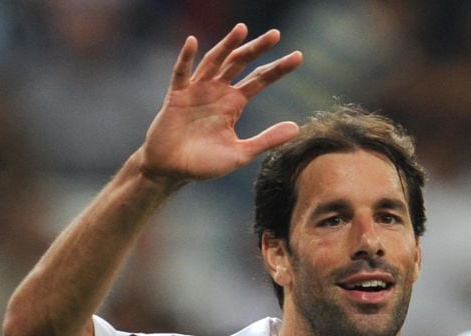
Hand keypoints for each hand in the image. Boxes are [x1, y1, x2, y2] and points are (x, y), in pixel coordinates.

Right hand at [138, 23, 302, 184]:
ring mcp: (197, 91)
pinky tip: (192, 41)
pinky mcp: (176, 96)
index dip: (278, 68)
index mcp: (234, 103)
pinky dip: (186, 57)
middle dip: (257, 49)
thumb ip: (267, 140)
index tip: (298, 57)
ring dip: (227, 44)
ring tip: (242, 28)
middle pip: (240, 63)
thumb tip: (298, 128)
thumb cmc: (205, 163)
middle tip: (276, 34)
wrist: (172, 171)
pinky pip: (181, 73)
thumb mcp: (241, 153)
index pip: (260, 79)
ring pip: (214, 61)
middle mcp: (218, 91)